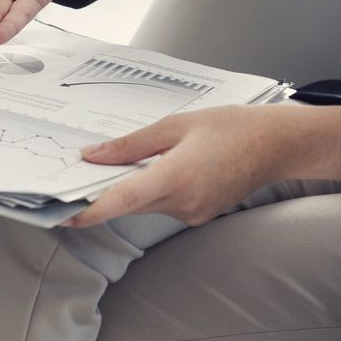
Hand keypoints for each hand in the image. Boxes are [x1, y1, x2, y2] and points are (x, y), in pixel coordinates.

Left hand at [66, 104, 340, 227]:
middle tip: (71, 182)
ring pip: (144, 206)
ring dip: (127, 191)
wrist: (278, 145)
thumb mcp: (175, 125)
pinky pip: (162, 206)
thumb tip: (92, 156)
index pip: (122, 200)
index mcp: (176, 177)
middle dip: (101, 195)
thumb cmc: (231, 128)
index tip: (62, 214)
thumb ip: (130, 144)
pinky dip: (149, 192)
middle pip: (128, 205)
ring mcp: (193, 213)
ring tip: (111, 169)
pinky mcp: (199, 215)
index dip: (89, 211)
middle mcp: (184, 202)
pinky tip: (150, 171)